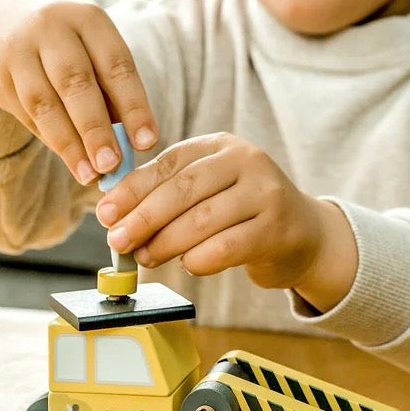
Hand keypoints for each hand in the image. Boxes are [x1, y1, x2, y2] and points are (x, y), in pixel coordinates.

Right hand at [0, 0, 157, 184]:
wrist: (6, 23)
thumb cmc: (73, 48)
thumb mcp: (96, 53)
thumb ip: (113, 94)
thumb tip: (130, 148)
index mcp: (89, 19)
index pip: (116, 65)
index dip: (134, 106)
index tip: (147, 142)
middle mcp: (51, 27)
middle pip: (75, 82)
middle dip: (95, 128)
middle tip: (112, 165)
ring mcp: (19, 49)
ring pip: (44, 102)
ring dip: (69, 144)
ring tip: (90, 174)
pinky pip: (26, 113)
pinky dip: (51, 139)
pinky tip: (70, 160)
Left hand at [95, 133, 357, 309]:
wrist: (304, 233)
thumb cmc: (244, 212)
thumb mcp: (212, 188)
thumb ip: (171, 193)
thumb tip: (115, 214)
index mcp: (222, 145)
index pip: (170, 162)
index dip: (133, 188)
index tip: (105, 212)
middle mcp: (247, 161)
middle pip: (184, 189)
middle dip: (144, 217)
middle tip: (118, 240)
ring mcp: (265, 193)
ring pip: (203, 219)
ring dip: (166, 242)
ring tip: (147, 257)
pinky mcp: (276, 229)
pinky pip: (227, 247)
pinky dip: (199, 259)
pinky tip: (188, 265)